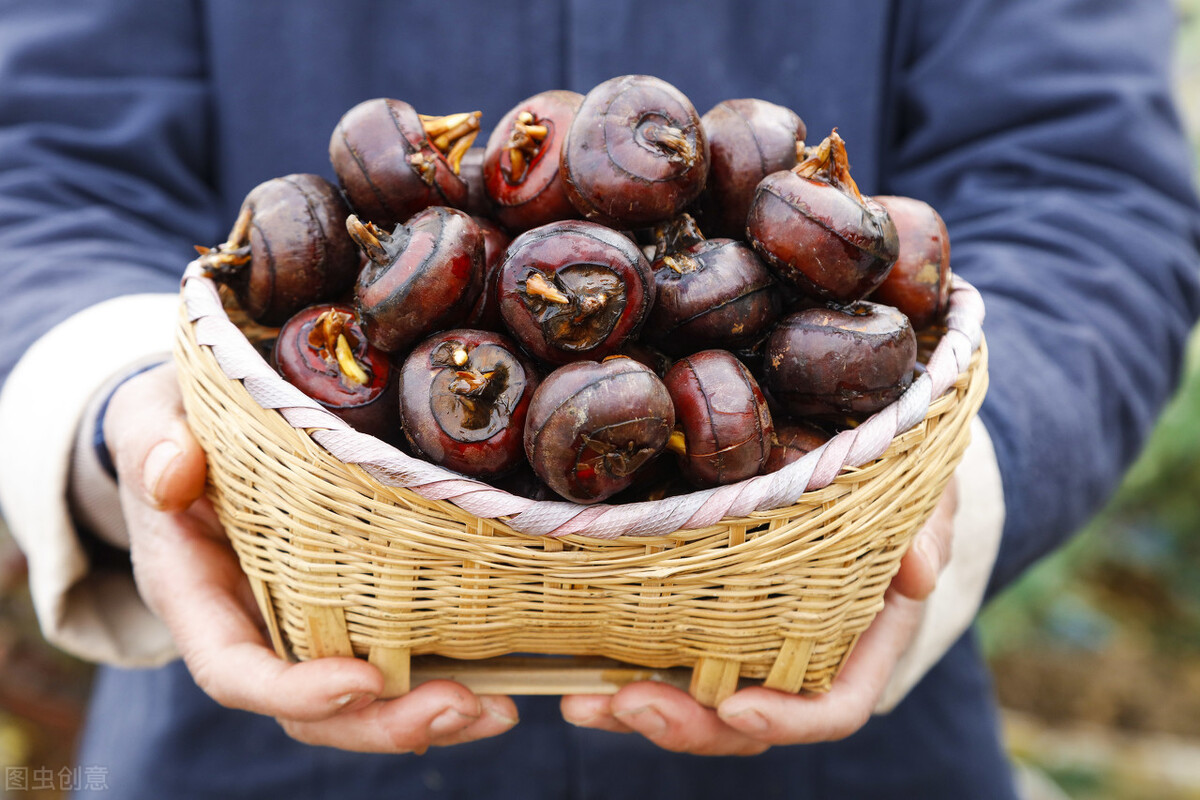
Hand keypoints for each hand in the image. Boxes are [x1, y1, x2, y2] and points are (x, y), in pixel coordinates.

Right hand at [104, 362, 517, 751]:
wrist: (195, 430)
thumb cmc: (173, 426)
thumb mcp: (149, 422)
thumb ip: (152, 443)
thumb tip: (172, 470)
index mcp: (195, 596)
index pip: (234, 671)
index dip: (295, 690)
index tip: (363, 682)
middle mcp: (249, 628)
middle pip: (310, 710)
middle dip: (383, 723)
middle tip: (462, 708)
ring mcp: (301, 625)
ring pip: (356, 702)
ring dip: (426, 717)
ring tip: (495, 711)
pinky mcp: (348, 608)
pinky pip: (389, 661)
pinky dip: (441, 679)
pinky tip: (496, 687)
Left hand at [559, 480, 957, 754]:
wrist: (858, 461)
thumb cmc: (895, 482)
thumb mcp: (923, 497)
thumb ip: (927, 530)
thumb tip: (920, 571)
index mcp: (860, 642)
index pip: (835, 707)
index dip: (790, 720)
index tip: (739, 709)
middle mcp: (799, 656)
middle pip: (748, 721)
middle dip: (688, 726)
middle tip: (628, 706)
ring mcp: (747, 642)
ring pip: (696, 702)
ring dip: (637, 710)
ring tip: (580, 703)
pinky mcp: (703, 614)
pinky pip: (663, 657)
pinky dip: (619, 669)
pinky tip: (573, 672)